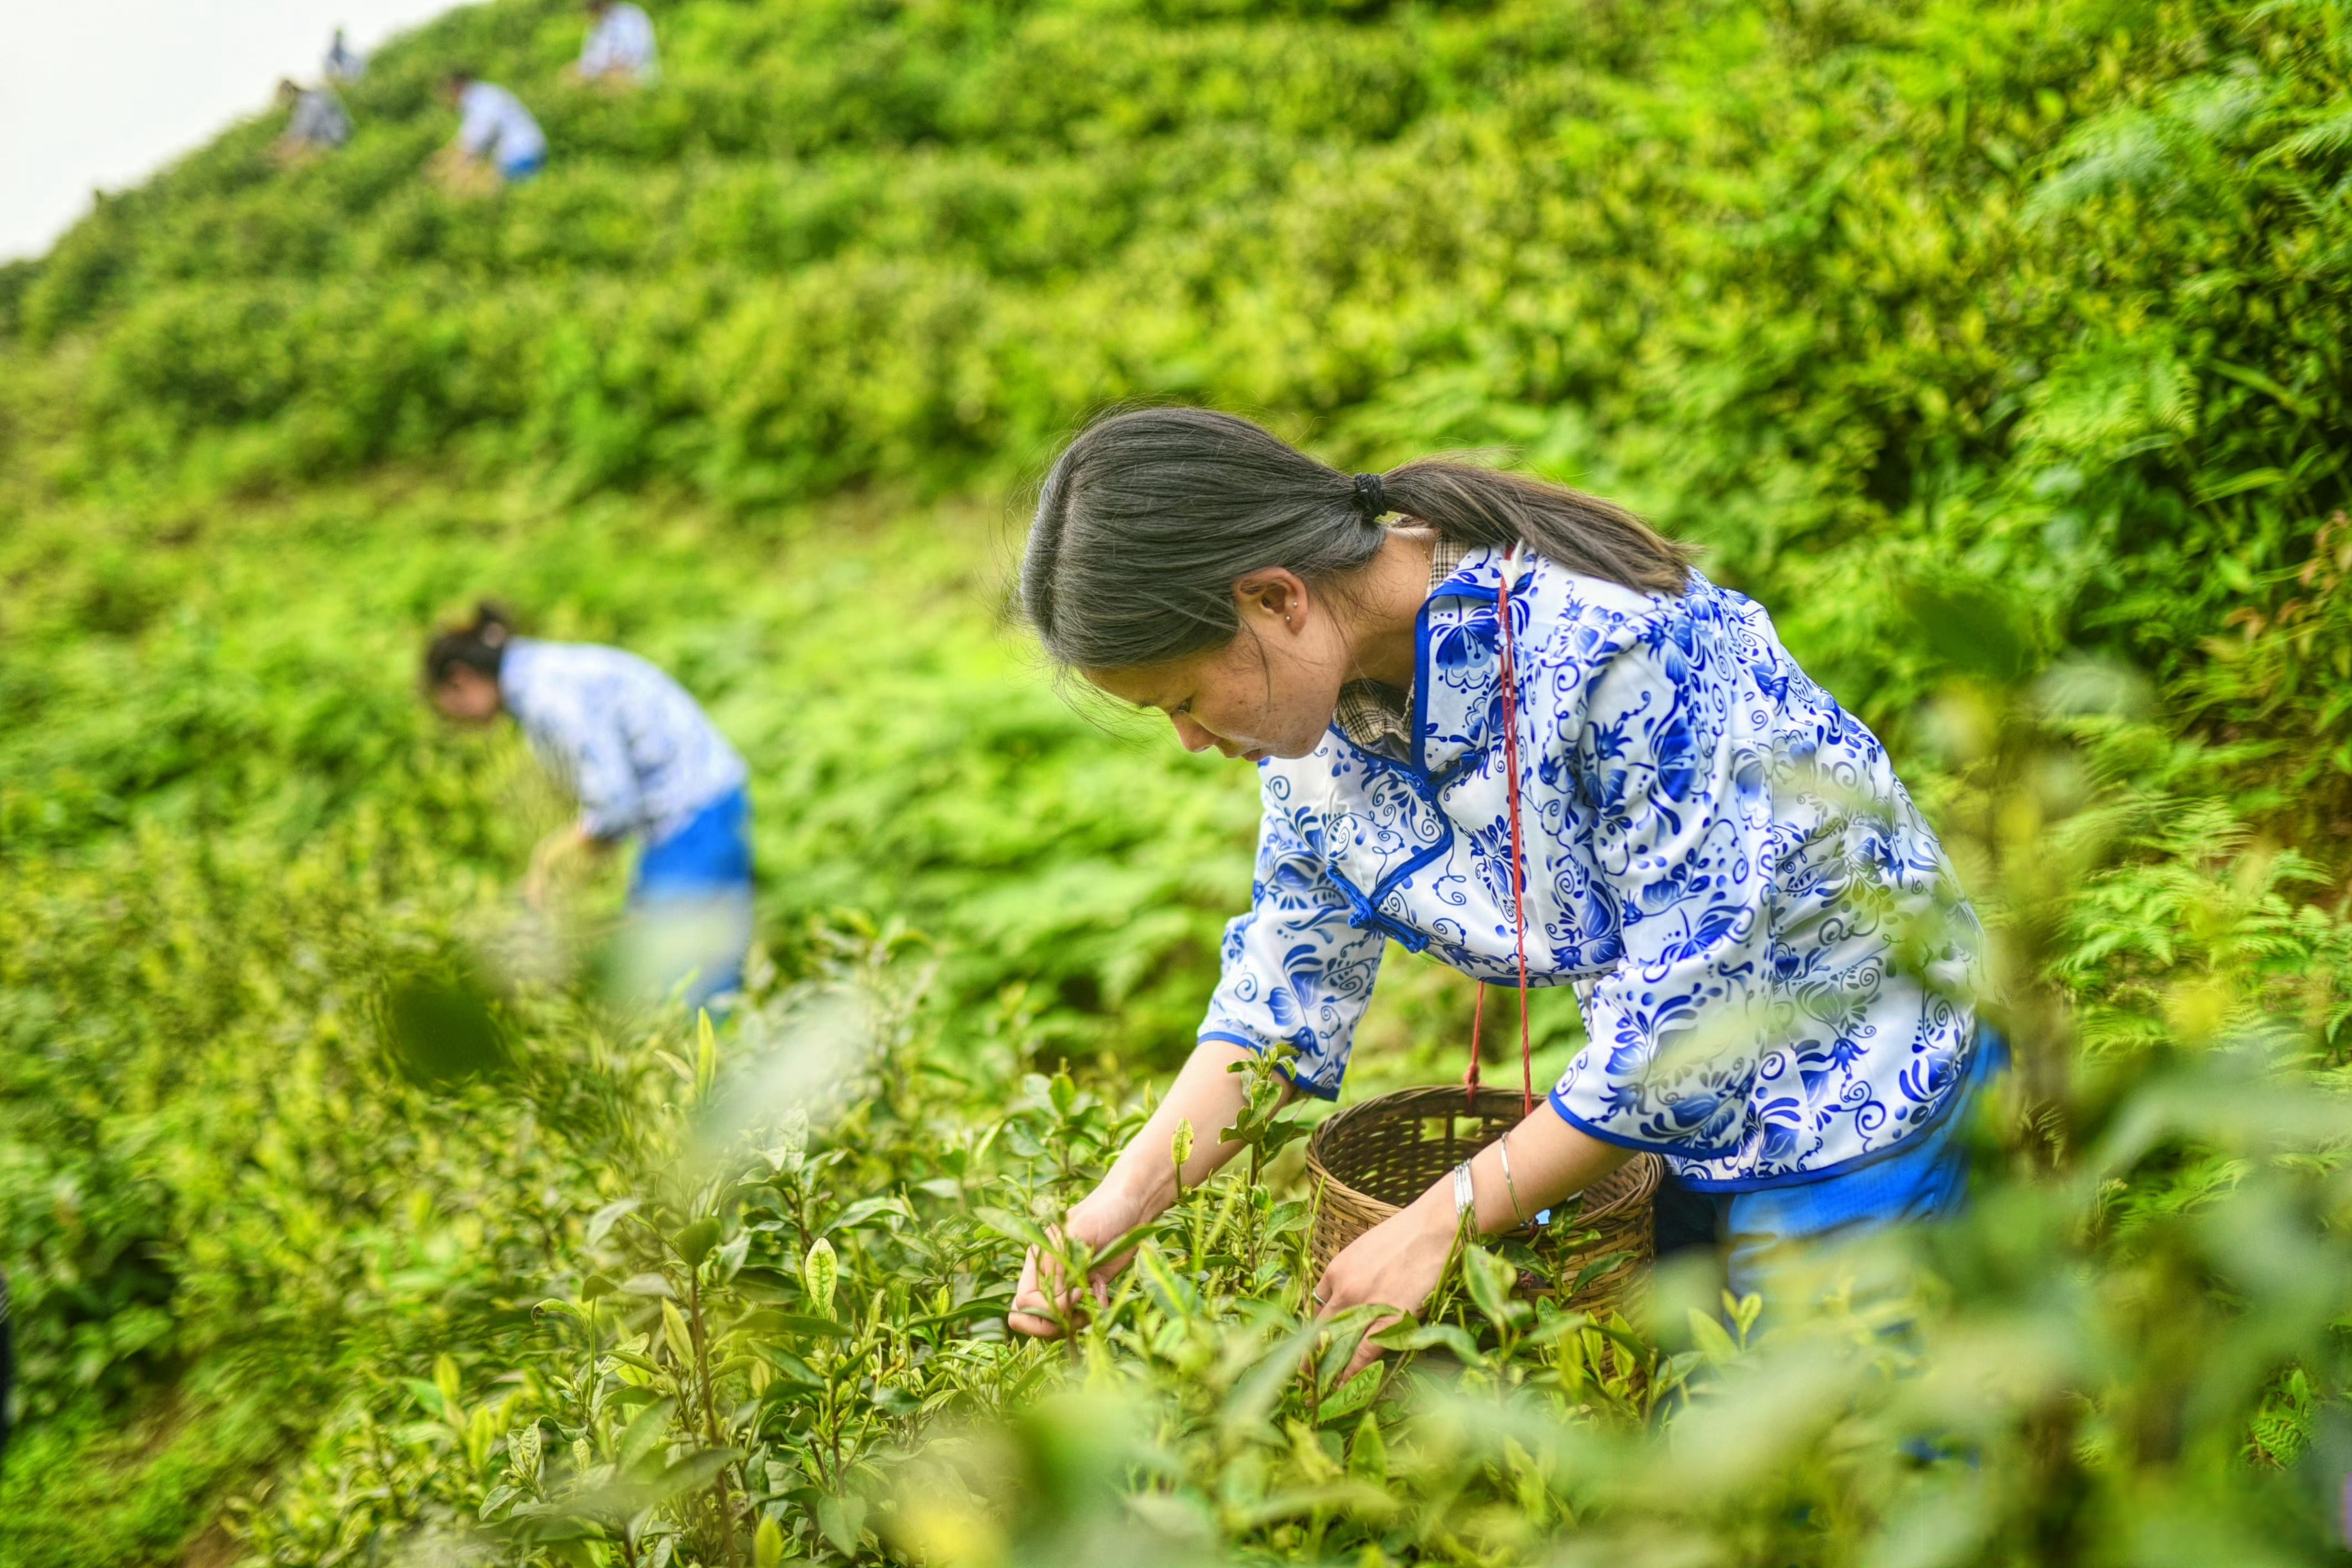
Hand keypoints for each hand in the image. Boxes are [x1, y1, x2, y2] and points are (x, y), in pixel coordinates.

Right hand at [1008, 1179, 1153, 1338]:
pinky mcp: (1089, 1291)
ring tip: (1094, 1303)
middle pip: (1029, 1318)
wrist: (1132, 1208)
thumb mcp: (1077, 1232)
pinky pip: (1082, 1317)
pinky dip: (1094, 1313)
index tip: (1075, 1294)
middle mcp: (1048, 1277)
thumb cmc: (1102, 1211)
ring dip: (1074, 1322)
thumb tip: (1058, 1303)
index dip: (1046, 1308)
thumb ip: (1059, 1266)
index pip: (1024, 1302)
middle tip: (1077, 1314)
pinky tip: (1104, 1292)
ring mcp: (1068, 1286)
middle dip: (1051, 1325)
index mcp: (1037, 1261)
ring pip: (1055, 1323)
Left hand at [1313, 1185, 1458, 1381]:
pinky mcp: (1389, 1318)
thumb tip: (1352, 1295)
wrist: (1436, 1226)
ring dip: (1329, 1369)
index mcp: (1336, 1268)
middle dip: (1312, 1355)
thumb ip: (1354, 1273)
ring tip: (1320, 1390)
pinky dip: (1353, 1373)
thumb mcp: (1367, 1248)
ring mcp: (1365, 1304)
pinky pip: (1363, 1354)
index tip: (1314, 1344)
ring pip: (1338, 1344)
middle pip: (1320, 1329)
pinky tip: (1344, 1387)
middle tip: (1303, 1377)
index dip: (1316, 1328)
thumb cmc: (1408, 1233)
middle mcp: (1344, 1288)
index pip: (1316, 1305)